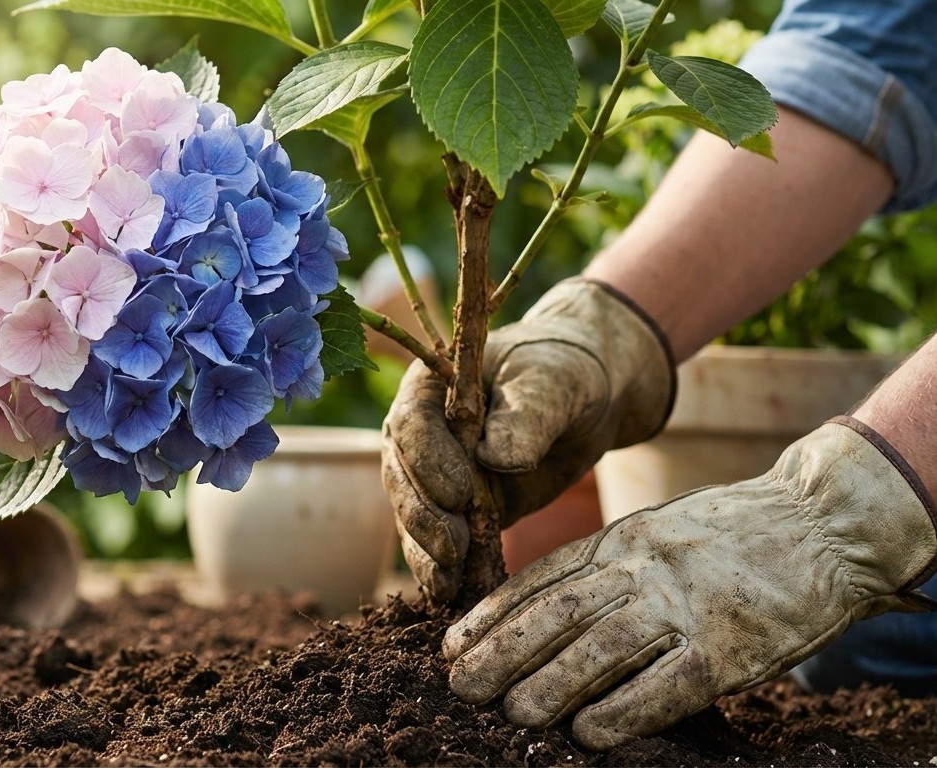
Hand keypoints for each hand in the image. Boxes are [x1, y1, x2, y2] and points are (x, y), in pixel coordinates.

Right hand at [382, 279, 673, 600]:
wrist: (586, 399)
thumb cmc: (564, 375)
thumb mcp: (553, 384)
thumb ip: (526, 416)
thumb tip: (496, 459)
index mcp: (431, 386)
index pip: (413, 425)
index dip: (429, 462)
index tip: (460, 494)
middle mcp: (418, 431)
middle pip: (402, 476)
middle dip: (422, 516)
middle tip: (452, 547)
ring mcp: (431, 473)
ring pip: (411, 515)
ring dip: (424, 551)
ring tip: (445, 584)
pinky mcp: (454, 509)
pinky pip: (435, 540)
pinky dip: (440, 568)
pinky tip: (448, 593)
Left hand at [442, 417, 936, 749]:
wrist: (822, 523)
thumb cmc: (731, 536)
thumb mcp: (655, 532)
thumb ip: (605, 566)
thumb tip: (542, 612)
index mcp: (621, 541)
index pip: (540, 580)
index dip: (490, 616)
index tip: (451, 646)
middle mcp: (643, 568)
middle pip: (556, 614)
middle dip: (502, 653)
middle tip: (462, 686)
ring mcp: (686, 605)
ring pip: (600, 649)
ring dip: (549, 686)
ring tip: (514, 716)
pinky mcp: (730, 646)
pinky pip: (667, 685)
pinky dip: (623, 712)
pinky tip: (590, 735)